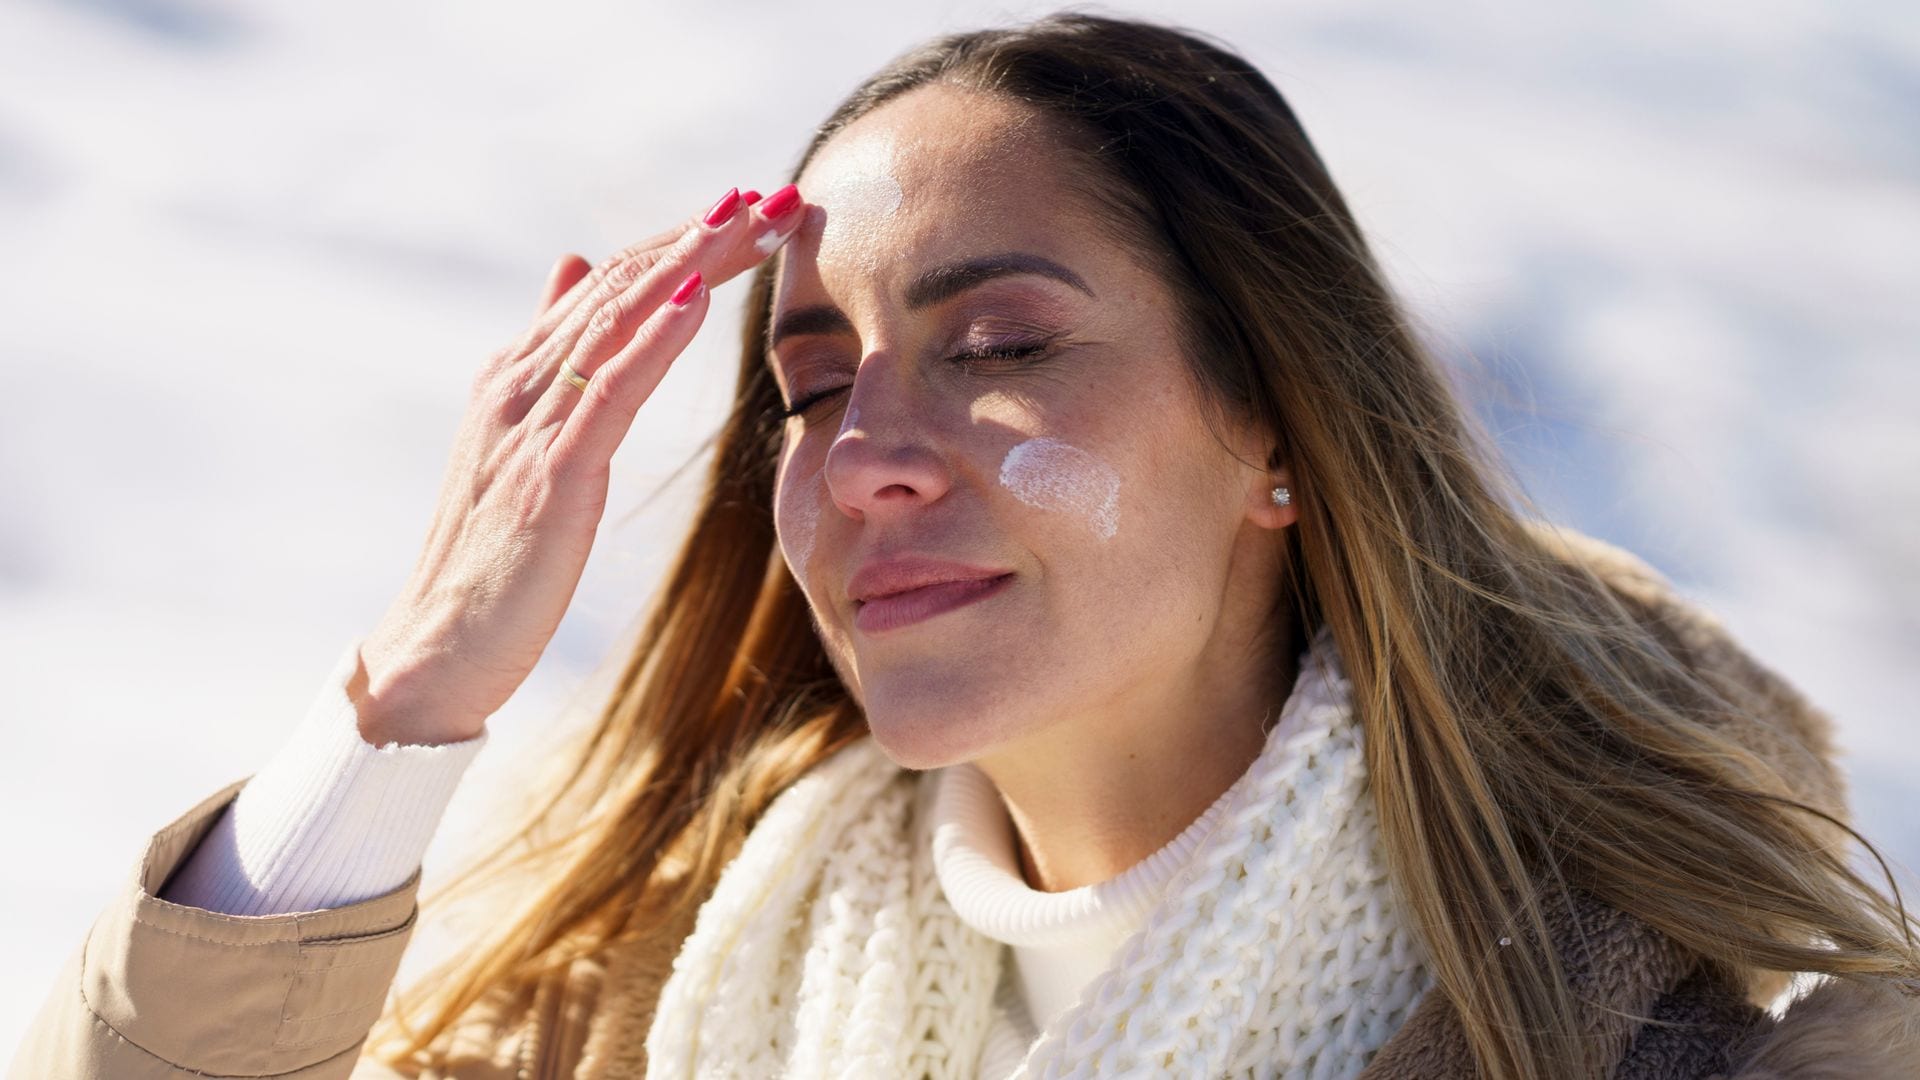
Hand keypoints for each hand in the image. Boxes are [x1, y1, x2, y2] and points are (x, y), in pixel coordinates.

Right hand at [352, 184, 803, 745]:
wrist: (436, 647)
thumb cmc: (489, 556)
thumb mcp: (522, 439)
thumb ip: (551, 353)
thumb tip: (574, 265)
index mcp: (516, 374)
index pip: (614, 284)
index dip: (685, 241)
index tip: (753, 208)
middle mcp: (519, 383)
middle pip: (625, 286)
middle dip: (707, 236)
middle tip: (778, 194)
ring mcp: (530, 425)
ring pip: (620, 321)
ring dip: (695, 262)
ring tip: (755, 218)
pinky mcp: (551, 474)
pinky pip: (610, 390)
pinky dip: (655, 336)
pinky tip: (701, 296)